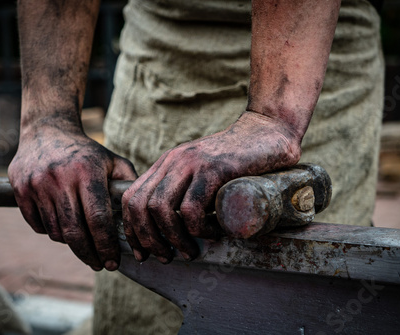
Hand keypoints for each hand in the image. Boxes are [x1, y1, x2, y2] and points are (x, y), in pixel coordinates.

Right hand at [8, 124, 136, 270]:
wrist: (47, 130)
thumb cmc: (86, 152)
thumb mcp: (112, 161)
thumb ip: (129, 184)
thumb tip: (142, 214)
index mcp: (87, 172)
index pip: (98, 220)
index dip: (106, 246)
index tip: (113, 262)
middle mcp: (60, 179)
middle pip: (75, 232)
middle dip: (90, 255)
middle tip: (100, 265)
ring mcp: (37, 185)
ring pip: (56, 231)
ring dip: (72, 244)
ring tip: (84, 245)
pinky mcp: (20, 190)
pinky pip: (38, 225)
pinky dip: (52, 232)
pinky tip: (63, 228)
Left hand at [122, 111, 301, 263]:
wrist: (267, 131)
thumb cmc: (238, 159)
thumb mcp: (202, 172)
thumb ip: (186, 189)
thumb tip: (173, 228)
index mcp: (166, 163)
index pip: (132, 197)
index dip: (132, 229)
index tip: (142, 252)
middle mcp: (173, 161)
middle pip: (140, 205)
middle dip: (147, 238)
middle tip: (166, 256)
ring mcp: (192, 163)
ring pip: (161, 208)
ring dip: (173, 238)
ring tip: (190, 251)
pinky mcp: (214, 168)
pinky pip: (192, 208)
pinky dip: (198, 228)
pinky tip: (213, 232)